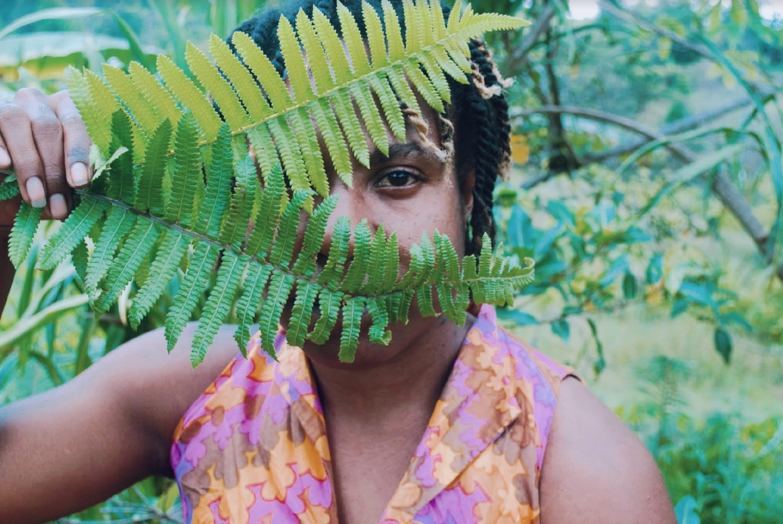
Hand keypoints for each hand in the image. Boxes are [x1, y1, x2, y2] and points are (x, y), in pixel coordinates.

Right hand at [0, 89, 91, 226]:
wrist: (9, 192)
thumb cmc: (45, 182)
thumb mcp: (63, 181)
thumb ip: (73, 180)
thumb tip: (77, 190)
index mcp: (67, 110)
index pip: (76, 125)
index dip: (78, 154)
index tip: (79, 182)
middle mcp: (38, 102)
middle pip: (47, 127)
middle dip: (53, 169)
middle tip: (56, 202)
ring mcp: (8, 106)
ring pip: (16, 122)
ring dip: (27, 163)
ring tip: (35, 196)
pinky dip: (0, 147)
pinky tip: (4, 165)